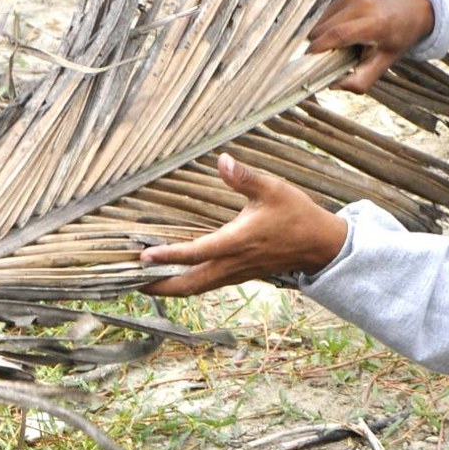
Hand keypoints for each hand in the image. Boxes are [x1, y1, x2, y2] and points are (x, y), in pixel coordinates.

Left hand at [139, 155, 348, 296]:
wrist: (319, 244)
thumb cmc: (296, 215)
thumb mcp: (273, 189)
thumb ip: (245, 177)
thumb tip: (223, 161)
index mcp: (237, 242)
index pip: (195, 253)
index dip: (167, 256)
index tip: (142, 255)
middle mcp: (233, 263)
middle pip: (189, 284)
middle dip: (159, 286)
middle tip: (129, 282)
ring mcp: (236, 273)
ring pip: (196, 289)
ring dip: (169, 288)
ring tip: (143, 283)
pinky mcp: (239, 275)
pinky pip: (206, 285)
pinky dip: (185, 285)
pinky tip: (174, 277)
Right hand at [305, 0, 434, 91]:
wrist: (411, 3)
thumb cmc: (398, 37)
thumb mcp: (387, 62)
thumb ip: (362, 79)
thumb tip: (333, 85)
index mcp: (376, 23)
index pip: (339, 34)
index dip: (319, 48)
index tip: (308, 60)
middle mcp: (362, 3)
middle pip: (323, 29)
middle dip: (318, 46)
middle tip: (330, 58)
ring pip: (320, 21)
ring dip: (323, 35)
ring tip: (345, 40)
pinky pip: (325, 12)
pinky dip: (329, 24)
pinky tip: (347, 25)